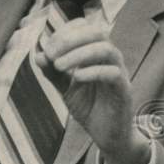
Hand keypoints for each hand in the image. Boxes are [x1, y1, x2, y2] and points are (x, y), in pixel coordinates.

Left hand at [36, 18, 148, 163]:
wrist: (107, 135)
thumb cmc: (90, 107)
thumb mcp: (65, 88)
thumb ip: (53, 72)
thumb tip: (39, 54)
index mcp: (97, 54)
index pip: (86, 27)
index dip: (65, 32)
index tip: (48, 48)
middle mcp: (111, 59)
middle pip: (99, 32)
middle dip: (72, 38)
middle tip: (52, 53)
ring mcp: (120, 73)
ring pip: (106, 49)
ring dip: (79, 53)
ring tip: (60, 65)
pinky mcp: (124, 90)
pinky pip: (113, 73)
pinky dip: (93, 71)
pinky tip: (77, 78)